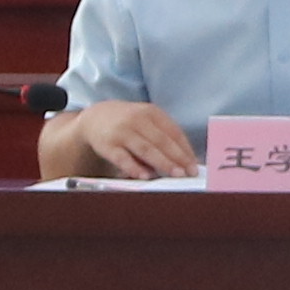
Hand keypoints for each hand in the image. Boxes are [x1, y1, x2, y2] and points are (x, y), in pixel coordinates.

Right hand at [75, 100, 196, 180]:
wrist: (95, 117)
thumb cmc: (128, 122)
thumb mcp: (146, 120)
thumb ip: (163, 135)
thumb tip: (185, 159)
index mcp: (151, 112)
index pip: (173, 132)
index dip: (185, 149)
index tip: (194, 164)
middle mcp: (137, 120)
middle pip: (162, 140)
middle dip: (178, 157)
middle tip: (189, 172)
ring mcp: (122, 132)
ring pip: (145, 149)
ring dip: (163, 163)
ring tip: (176, 174)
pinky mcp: (108, 145)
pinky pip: (123, 158)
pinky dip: (135, 168)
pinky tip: (145, 176)